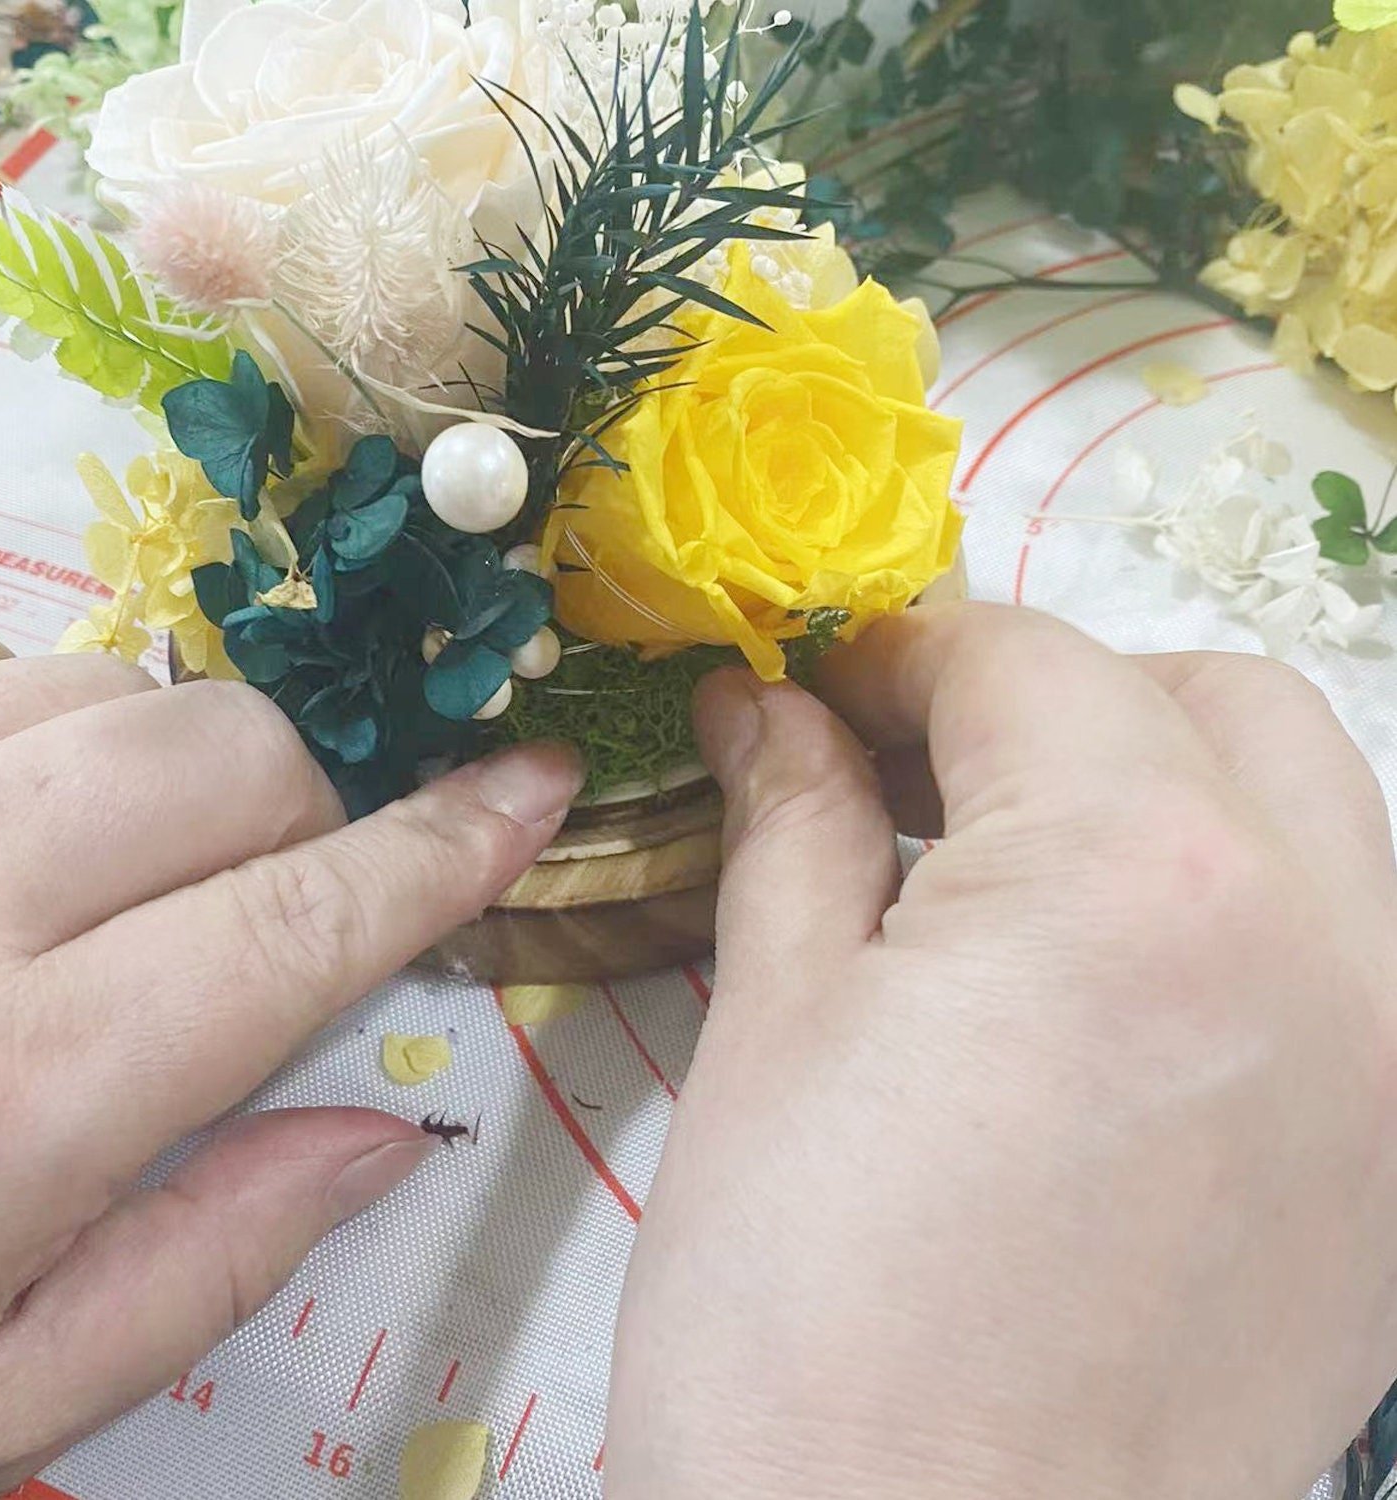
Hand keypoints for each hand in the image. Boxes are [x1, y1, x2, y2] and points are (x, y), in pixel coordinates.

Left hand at [0, 605, 581, 1497]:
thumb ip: (209, 1260)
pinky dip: (7, 711)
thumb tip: (383, 1128)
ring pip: (104, 686)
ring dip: (159, 771)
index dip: (445, 850)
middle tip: (260, 904)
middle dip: (299, 816)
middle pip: (226, 759)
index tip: (532, 787)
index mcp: (5, 1098)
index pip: (304, 926)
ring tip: (101, 874)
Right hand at [609, 603, 1396, 1499]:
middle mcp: (1328, 940)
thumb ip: (796, 822)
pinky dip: (1239, 902)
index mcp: (1139, 877)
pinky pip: (1352, 948)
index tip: (814, 690)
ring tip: (1015, 871)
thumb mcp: (773, 1028)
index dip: (898, 654)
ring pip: (1315, 809)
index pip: (1025, 664)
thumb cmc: (800, 1313)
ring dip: (1164, 783)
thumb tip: (767, 704)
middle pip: (1207, 701)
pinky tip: (1111, 986)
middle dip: (1050, 699)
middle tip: (913, 774)